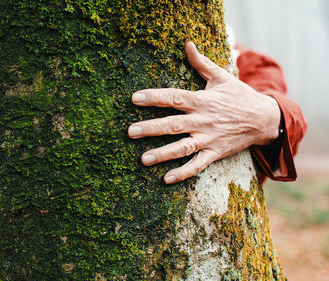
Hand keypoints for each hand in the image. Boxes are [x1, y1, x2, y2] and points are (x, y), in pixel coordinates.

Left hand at [128, 42, 280, 183]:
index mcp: (203, 101)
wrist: (265, 119)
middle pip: (174, 125)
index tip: (135, 98)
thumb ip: (202, 63)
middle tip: (130, 132)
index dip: (155, 98)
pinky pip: (198, 165)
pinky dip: (183, 173)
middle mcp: (203, 121)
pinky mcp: (215, 153)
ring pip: (183, 147)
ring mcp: (209, 139)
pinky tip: (166, 179)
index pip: (175, 98)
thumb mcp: (222, 77)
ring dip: (163, 154)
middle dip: (151, 128)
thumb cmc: (239, 96)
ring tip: (143, 159)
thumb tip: (187, 44)